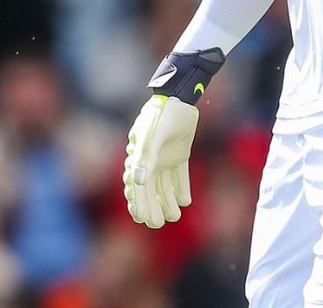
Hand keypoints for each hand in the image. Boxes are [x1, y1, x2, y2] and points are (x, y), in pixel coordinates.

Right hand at [123, 95, 198, 227]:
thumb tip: (137, 182)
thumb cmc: (161, 115)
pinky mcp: (180, 153)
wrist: (180, 98)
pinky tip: (185, 201)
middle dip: (151, 207)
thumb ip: (145, 159)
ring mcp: (165, 157)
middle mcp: (151, 160)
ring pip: (165, 185)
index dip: (137, 203)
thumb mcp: (152, 136)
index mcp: (140, 157)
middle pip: (149, 189)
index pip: (136, 185)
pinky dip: (182, 188)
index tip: (140, 219)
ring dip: (167, 201)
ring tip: (174, 217)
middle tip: (156, 224)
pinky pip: (180, 175)